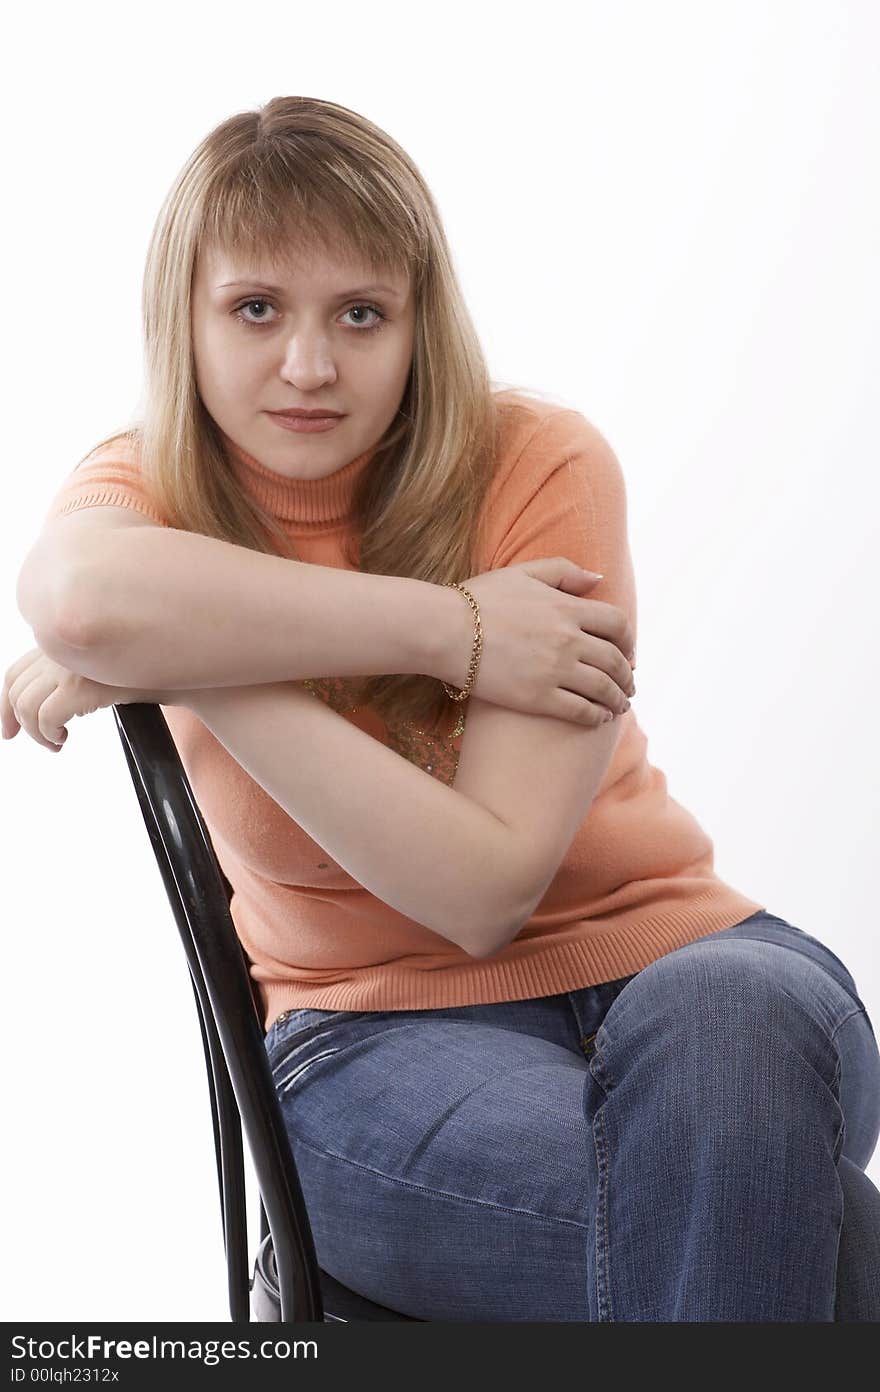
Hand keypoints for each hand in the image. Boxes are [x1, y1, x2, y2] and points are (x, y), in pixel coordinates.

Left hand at [1, 647, 168, 752]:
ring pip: (26, 706)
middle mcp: (62, 647)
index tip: (9, 728)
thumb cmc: (153, 674)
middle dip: (16, 722)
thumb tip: (53, 700)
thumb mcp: (106, 667)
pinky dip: (48, 734)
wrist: (187, 675)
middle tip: (41, 742)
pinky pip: (45, 717)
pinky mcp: (81, 685)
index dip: (4, 703)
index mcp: (64, 641)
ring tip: (57, 742)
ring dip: (37, 733)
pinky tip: (64, 739)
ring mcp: (69, 665)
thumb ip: (79, 672)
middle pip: (15, 690)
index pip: (15, 671)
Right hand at [449, 557, 636, 726]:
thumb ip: (563, 572)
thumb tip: (599, 579)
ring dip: (617, 700)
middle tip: (629, 686)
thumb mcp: (522, 573)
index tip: (628, 652)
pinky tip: (598, 719)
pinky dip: (595, 716)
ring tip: (619, 706)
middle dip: (627, 676)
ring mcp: (555, 670)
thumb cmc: (477, 600)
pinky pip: (580, 711)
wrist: (443, 631)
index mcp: (567, 608)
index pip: (617, 625)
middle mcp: (568, 639)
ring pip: (603, 689)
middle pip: (615, 660)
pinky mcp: (538, 698)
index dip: (629, 641)